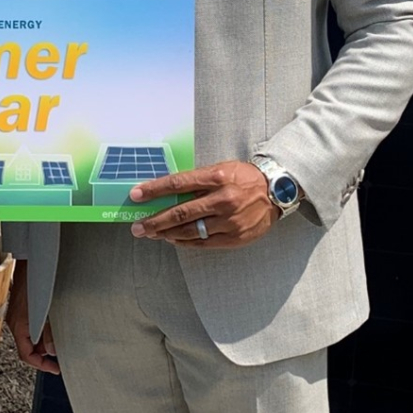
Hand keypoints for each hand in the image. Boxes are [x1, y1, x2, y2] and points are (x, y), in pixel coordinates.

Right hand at [6, 262, 59, 373]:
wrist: (30, 264)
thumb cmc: (37, 283)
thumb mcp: (47, 311)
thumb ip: (50, 332)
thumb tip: (53, 351)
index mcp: (20, 326)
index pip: (27, 355)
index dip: (42, 365)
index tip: (56, 368)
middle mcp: (15, 324)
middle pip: (28, 348)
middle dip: (44, 354)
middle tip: (61, 354)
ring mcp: (17, 317)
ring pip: (30, 338)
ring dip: (44, 342)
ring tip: (60, 339)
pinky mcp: (21, 310)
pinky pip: (30, 328)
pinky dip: (41, 332)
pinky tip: (53, 326)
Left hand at [129, 161, 277, 249]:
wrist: (277, 190)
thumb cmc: (243, 178)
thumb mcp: (221, 170)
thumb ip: (196, 181)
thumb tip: (166, 192)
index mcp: (217, 177)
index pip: (178, 183)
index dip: (154, 190)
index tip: (135, 195)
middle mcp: (223, 199)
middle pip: (180, 212)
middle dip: (154, 221)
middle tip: (137, 227)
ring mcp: (229, 221)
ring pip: (189, 231)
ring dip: (166, 234)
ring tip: (151, 234)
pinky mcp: (235, 237)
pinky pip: (203, 242)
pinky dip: (185, 242)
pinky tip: (172, 239)